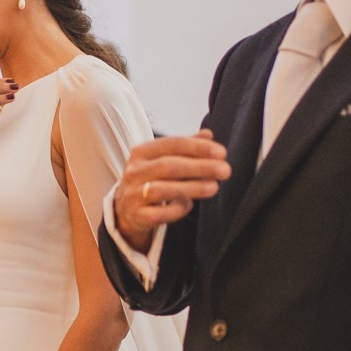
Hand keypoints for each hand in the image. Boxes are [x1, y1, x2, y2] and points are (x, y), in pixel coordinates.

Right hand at [113, 131, 231, 251]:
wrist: (126, 209)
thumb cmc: (150, 180)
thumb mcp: (163, 159)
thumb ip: (185, 147)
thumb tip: (208, 134)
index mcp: (142, 152)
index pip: (172, 144)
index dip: (198, 147)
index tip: (221, 152)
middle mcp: (135, 171)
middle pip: (168, 166)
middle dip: (200, 167)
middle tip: (225, 170)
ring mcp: (133, 194)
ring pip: (162, 190)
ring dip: (191, 188)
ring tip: (214, 187)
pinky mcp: (137, 216)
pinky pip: (159, 214)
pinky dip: (176, 209)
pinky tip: (189, 205)